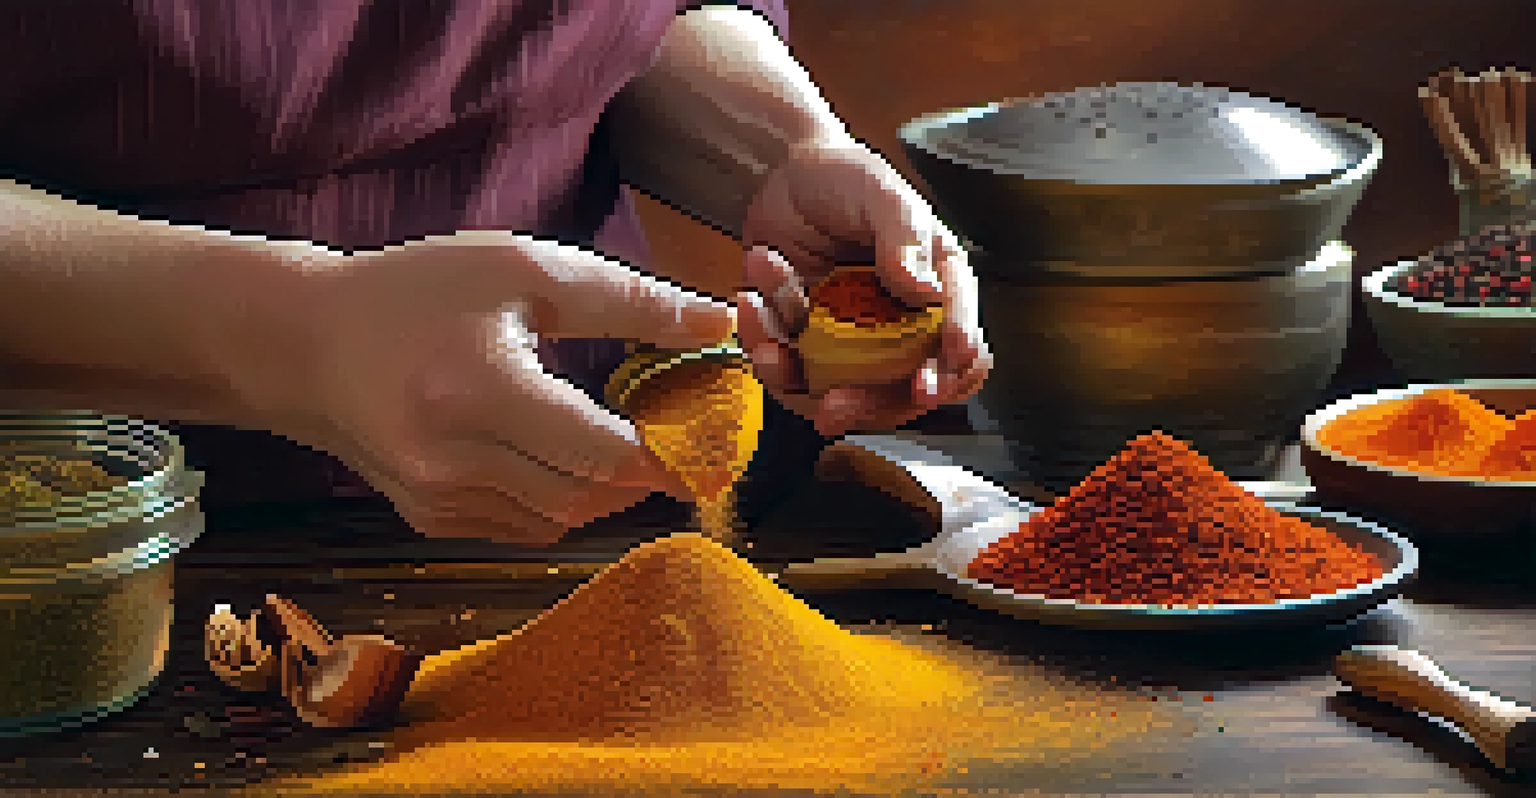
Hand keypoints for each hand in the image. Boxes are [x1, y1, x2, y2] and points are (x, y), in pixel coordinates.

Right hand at [275, 232, 732, 545]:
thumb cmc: (419, 292)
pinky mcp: (427, 517)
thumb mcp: (522, 271)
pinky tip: (564, 457)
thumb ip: (629, 301)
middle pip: (585, 496)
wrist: (306, 342)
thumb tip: (719, 324)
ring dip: (606, 490)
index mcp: (477, 390)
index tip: (709, 440)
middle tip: (680, 442)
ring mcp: (435, 499)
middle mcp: (450, 460)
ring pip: (558, 519)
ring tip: (624, 443)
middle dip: (643, 476)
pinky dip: (560, 500)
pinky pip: (522, 525)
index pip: (601, 452)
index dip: (666, 454)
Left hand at [736, 137, 991, 436]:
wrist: (783, 174)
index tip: (925, 383)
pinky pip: (786, 367)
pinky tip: (749, 302)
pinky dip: (762, 341)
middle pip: (901, 391)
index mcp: (938, 292)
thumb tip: (928, 292)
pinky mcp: (806, 340)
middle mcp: (900, 326)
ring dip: (794, 373)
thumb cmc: (845, 177)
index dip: (950, 375)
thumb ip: (905, 236)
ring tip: (764, 327)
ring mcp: (851, 339)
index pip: (962, 351)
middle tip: (834, 408)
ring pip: (836, 390)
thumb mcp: (881, 193)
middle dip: (868, 406)